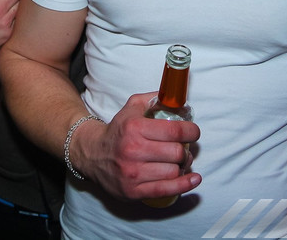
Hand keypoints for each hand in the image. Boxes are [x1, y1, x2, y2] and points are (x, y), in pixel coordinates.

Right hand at [72, 93, 200, 200]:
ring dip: (183, 167)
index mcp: (135, 128)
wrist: (92, 154)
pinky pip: (166, 190)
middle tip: (185, 149)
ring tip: (180, 162)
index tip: (194, 132)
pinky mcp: (133, 191)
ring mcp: (133, 173)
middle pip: (176, 153)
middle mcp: (133, 150)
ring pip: (174, 172)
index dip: (191, 131)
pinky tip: (193, 179)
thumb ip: (153, 98)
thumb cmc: (117, 131)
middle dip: (186, 151)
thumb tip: (176, 97)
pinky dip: (184, 185)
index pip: (174, 131)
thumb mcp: (131, 107)